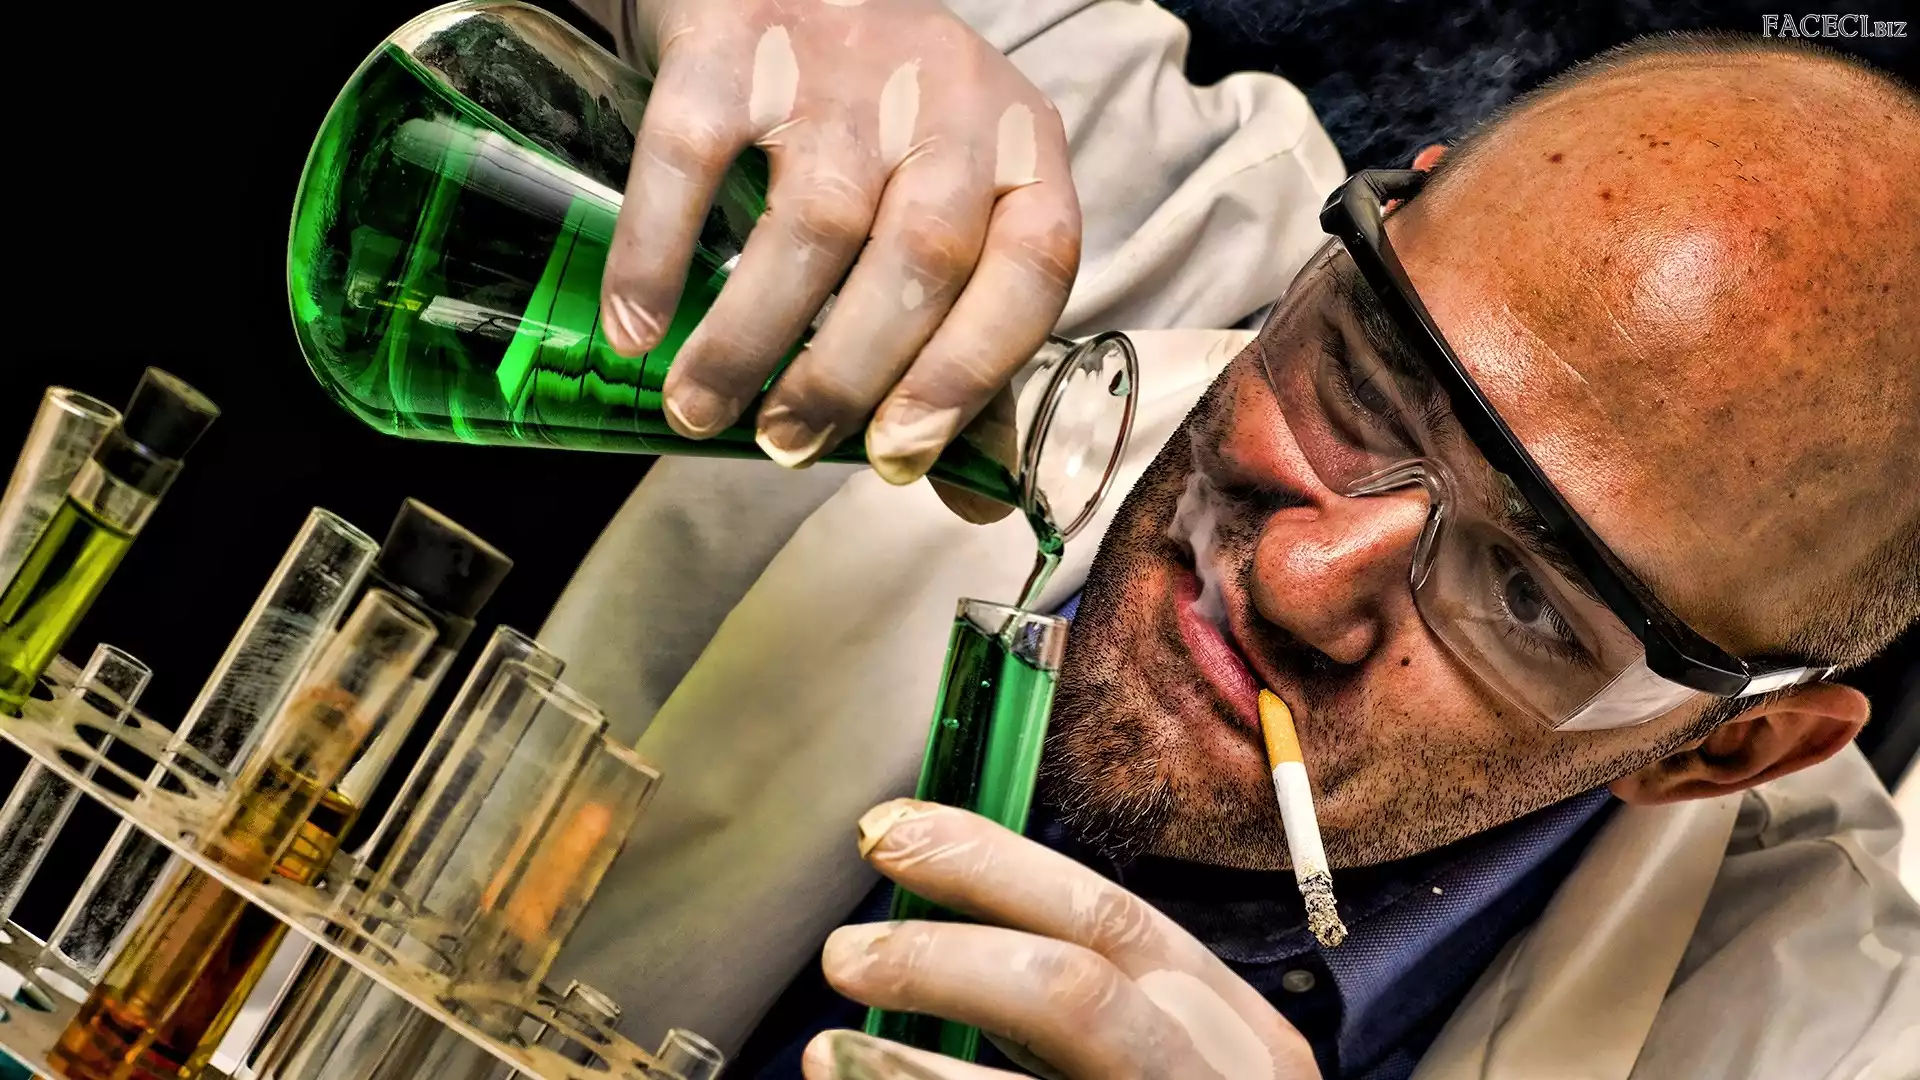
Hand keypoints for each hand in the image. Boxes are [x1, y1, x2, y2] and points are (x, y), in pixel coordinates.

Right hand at [606, 0, 1078, 516]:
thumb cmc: (881, 127)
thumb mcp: (950, 210)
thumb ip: (962, 345)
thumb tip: (964, 496)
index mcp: (1024, 150)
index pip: (1032, 270)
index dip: (970, 374)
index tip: (897, 453)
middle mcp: (949, 100)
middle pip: (919, 259)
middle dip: (847, 375)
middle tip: (784, 446)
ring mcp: (843, 64)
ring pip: (812, 221)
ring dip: (749, 338)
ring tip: (700, 411)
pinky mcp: (735, 39)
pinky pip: (694, 156)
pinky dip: (658, 251)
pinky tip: (634, 325)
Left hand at [805, 800, 1323, 1079]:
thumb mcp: (1175, 1065)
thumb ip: (1093, 1008)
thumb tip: (944, 935)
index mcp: (1236, 1032)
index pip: (1109, 918)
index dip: (992, 864)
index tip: (894, 832)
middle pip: (1075, 989)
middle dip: (945, 954)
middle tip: (846, 953)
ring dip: (915, 1068)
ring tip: (830, 1052)